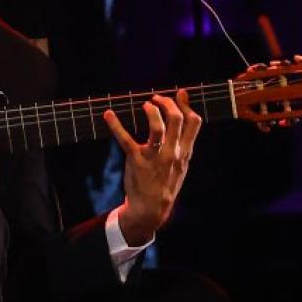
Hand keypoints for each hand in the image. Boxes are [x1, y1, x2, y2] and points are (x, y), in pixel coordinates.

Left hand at [104, 90, 201, 243]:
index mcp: (185, 152)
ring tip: (145, 105)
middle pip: (176, 119)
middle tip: (156, 99)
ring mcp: (155, 157)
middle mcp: (173, 153)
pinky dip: (115, 125)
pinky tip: (108, 114)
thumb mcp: (181, 164)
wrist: (152, 208)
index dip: (186, 104)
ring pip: (158, 127)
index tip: (179, 93)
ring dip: (151, 111)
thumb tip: (184, 122)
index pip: (194, 123)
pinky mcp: (136, 160)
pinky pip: (126, 140)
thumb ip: (183, 143)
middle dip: (167, 103)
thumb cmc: (165, 182)